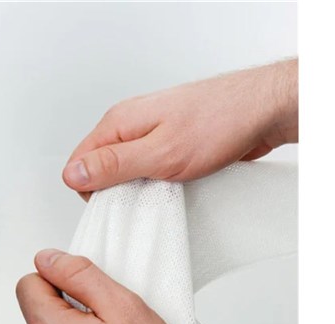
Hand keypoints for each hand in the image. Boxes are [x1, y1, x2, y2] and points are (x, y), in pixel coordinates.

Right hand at [63, 59, 297, 195]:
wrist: (261, 110)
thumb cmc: (218, 122)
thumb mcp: (160, 152)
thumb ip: (113, 164)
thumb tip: (73, 173)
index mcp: (119, 122)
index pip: (79, 162)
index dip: (91, 189)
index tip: (117, 203)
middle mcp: (130, 125)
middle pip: (101, 167)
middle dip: (116, 190)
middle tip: (144, 197)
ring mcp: (150, 132)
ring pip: (126, 169)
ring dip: (138, 187)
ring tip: (163, 191)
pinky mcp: (167, 142)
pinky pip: (148, 168)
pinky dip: (156, 182)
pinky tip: (173, 185)